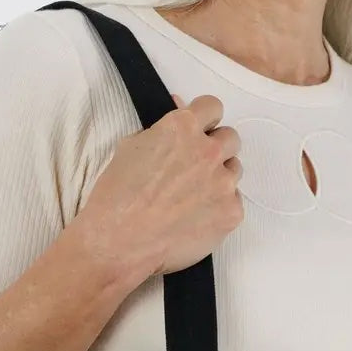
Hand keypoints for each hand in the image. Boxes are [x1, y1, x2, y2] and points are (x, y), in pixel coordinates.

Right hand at [77, 92, 244, 285]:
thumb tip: (181, 108)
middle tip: (194, 169)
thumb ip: (164, 128)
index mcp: (182, 127)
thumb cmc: (117, 197)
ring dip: (219, 179)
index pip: (212, 107)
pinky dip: (219, 209)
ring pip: (234, 170)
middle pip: (230, 138)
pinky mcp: (230, 212)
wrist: (119, 243)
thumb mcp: (131, 148)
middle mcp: (208, 151)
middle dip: (215, 150)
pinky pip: (234, 202)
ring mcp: (223, 183)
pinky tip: (196, 218)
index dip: (205, 121)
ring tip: (192, 198)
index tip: (200, 132)